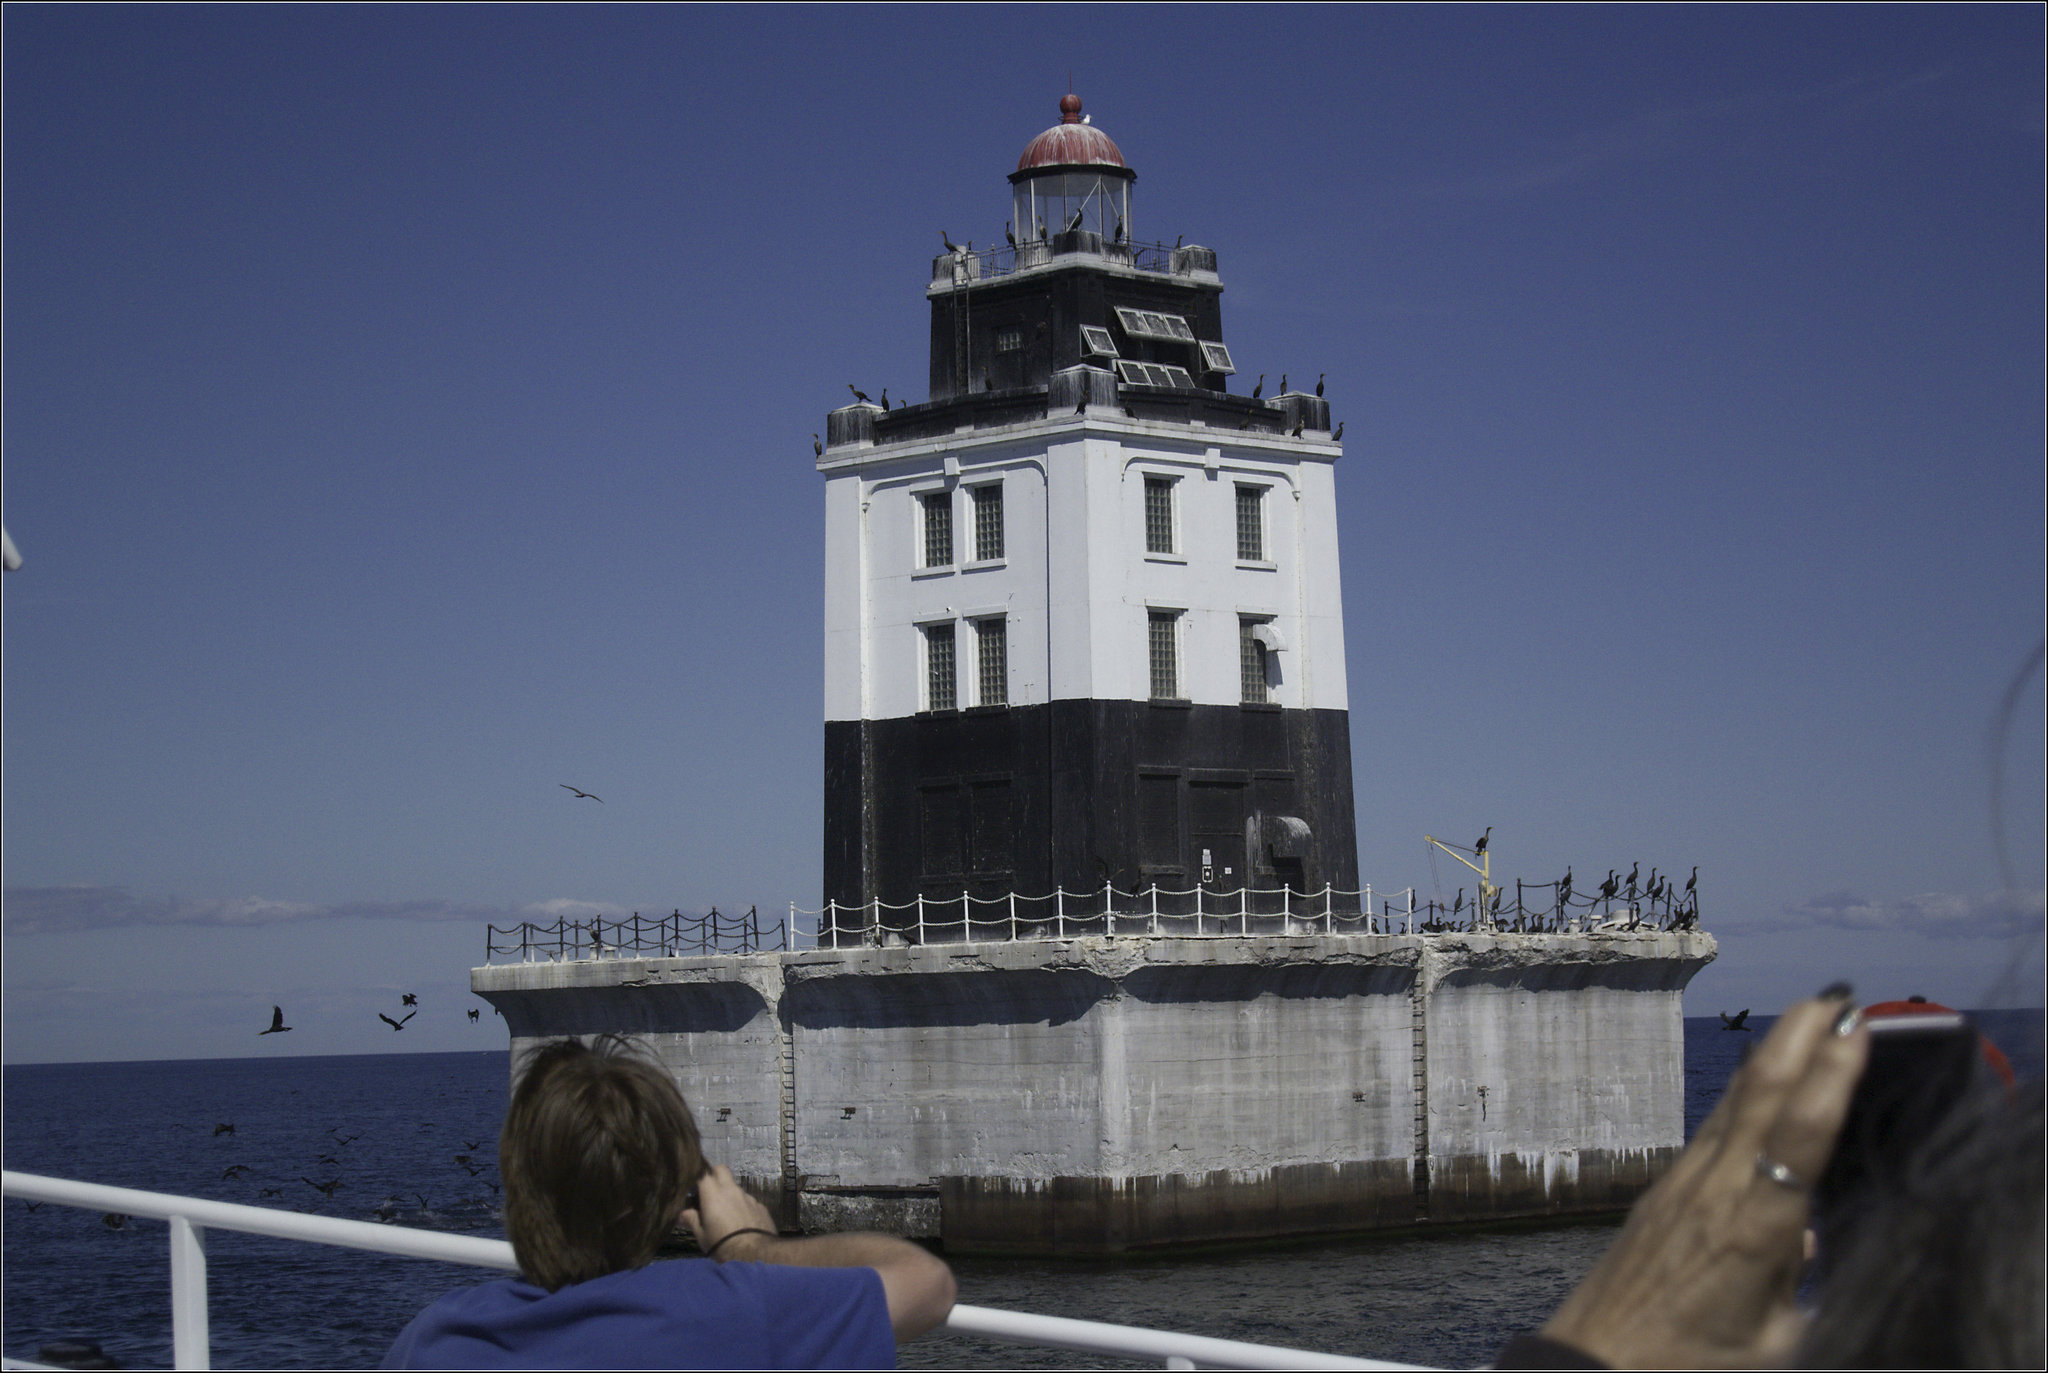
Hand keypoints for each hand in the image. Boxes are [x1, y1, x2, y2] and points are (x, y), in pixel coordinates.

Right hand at [679, 1164, 775, 1256]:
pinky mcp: (761, 1206)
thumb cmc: (722, 1245)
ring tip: (726, 1215)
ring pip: (736, 1187)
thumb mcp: (702, 1236)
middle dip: (715, 1175)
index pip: (703, 1173)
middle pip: (722, 1169)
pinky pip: (748, 1201)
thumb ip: (692, 1221)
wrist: (755, 1255)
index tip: (694, 1186)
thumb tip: (682, 1214)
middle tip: (709, 1191)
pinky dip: (743, 1207)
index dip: (698, 1176)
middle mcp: (731, 1190)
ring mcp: (748, 1197)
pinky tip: (743, 1223)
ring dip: (730, 1195)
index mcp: (713, 1194)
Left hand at [1540, 994, 1869, 1367]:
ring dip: (1776, 1055)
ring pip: (1735, 1104)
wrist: (1595, 1366)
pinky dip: (1747, 1093)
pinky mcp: (1663, 1190)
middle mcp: (1716, 1194)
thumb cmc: (1691, 1367)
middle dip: (1802, 1039)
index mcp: (1753, 1233)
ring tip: (1809, 1016)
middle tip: (1838, 994)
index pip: (1799, 1140)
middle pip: (1762, 1098)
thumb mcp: (1777, 1344)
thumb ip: (1804, 1287)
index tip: (1854, 1030)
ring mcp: (1684, 1185)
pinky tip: (1761, 1078)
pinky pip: (1714, 1128)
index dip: (1830, 1080)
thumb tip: (1812, 1239)